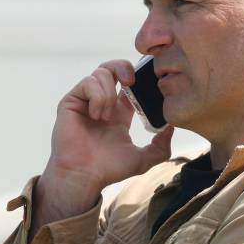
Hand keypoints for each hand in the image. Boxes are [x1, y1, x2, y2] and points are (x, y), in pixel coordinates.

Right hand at [44, 59, 173, 192]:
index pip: (130, 83)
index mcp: (119, 112)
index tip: (147, 81)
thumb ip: (161, 147)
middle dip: (124, 67)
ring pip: (101, 72)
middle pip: (113, 68)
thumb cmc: (109, 169)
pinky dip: (97, 96)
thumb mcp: (143, 159)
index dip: (139, 77)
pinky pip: (88, 82)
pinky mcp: (72, 101)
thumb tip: (172, 128)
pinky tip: (96, 115)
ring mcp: (86, 100)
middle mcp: (103, 102)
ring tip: (105, 116)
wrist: (84, 176)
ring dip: (108, 92)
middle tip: (131, 81)